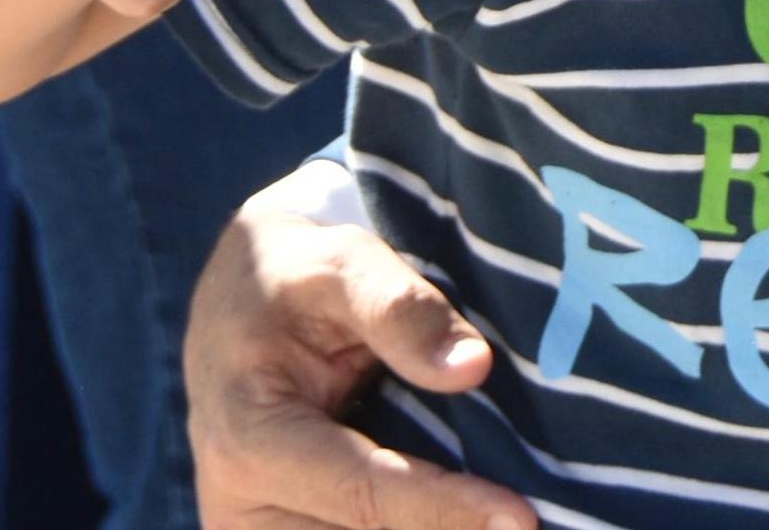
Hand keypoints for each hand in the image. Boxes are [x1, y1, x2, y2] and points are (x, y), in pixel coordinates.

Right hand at [186, 181, 532, 529]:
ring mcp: (257, 528)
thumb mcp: (341, 264)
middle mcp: (240, 504)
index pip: (364, 493)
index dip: (446, 509)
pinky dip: (417, 522)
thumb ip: (401, 310)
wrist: (235, 302)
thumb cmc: (291, 275)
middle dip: (450, 527)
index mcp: (248, 439)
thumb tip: (472, 367)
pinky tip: (467, 507)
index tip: (520, 518)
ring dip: (436, 526)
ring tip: (501, 507)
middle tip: (533, 514)